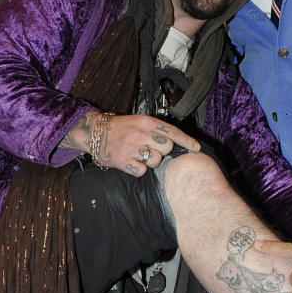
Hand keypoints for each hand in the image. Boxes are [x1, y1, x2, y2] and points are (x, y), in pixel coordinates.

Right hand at [68, 110, 199, 174]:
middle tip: (150, 148)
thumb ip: (155, 129)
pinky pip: (143, 171)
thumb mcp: (138, 121)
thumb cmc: (120, 128)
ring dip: (151, 161)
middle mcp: (140, 133)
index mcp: (146, 122)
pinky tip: (132, 162)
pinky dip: (139, 169)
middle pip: (167, 147)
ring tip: (139, 155)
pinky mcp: (124, 161)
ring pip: (156, 160)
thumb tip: (176, 141)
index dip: (187, 140)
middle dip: (162, 150)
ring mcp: (132, 147)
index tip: (197, 148)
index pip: (172, 131)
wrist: (94, 132)